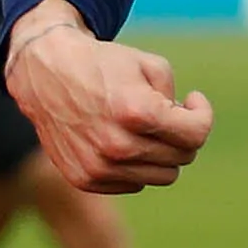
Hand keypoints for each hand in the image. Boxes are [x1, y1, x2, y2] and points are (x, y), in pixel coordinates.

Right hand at [6, 9, 216, 193]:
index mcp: (138, 113)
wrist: (45, 72)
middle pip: (182, 157)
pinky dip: (135, 165)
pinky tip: (122, 140)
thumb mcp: (150, 65)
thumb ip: (178, 99)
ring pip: (162, 176)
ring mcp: (99, 167)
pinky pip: (133, 184)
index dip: (202, 115)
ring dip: (161, 153)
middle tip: (167, 113)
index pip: (196, 134)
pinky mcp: (85, 179)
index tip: (192, 100)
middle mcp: (118, 146)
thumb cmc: (103, 64)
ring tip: (145, 128)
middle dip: (182, 134)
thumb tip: (185, 132)